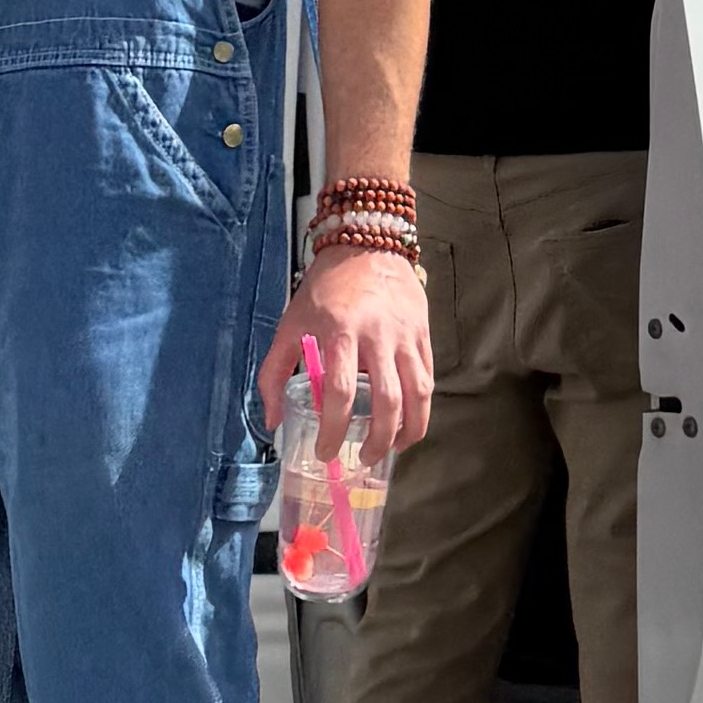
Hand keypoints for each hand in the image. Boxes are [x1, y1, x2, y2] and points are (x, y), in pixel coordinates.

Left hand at [267, 242, 434, 458]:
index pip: (340, 393)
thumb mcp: (291, 324)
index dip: (334, 429)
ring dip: (408, 430)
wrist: (366, 243)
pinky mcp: (423, 333)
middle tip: (363, 459)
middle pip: (387, 400)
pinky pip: (429, 378)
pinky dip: (422, 408)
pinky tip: (408, 423)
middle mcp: (378, 335)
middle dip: (377, 440)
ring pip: (418, 394)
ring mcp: (405, 335)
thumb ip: (275, 373)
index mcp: (340, 333)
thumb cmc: (324, 289)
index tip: (327, 451)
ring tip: (392, 448)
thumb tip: (273, 419)